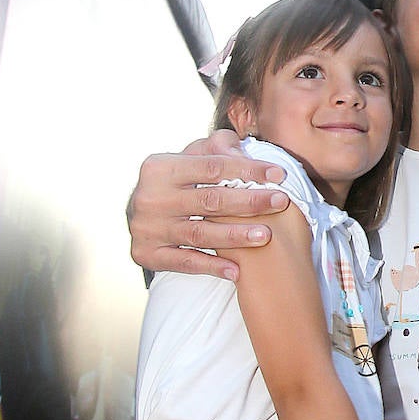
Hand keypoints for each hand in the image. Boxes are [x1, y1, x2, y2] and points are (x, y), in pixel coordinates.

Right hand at [127, 130, 289, 278]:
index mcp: (159, 167)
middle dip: (248, 201)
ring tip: (266, 236)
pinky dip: (211, 266)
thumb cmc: (175, 183)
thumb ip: (216, 148)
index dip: (247, 170)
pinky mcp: (146, 254)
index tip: (278, 175)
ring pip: (199, 233)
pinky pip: (184, 262)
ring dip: (235, 236)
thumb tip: (241, 149)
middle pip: (209, 200)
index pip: (211, 166)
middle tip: (280, 202)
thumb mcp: (188, 158)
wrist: (138, 215)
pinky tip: (237, 271)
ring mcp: (147, 228)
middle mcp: (150, 197)